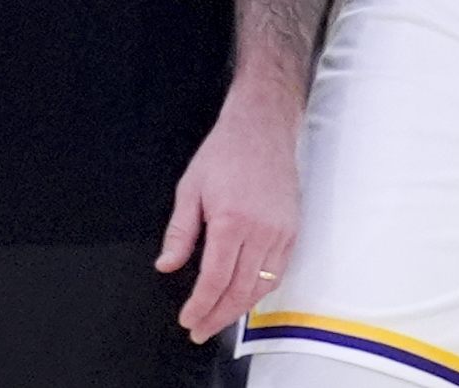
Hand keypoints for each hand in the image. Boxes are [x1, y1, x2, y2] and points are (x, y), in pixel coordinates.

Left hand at [155, 79, 302, 343]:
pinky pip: (278, 273)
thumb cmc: (225, 153)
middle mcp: (260, 231)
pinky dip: (260, 291)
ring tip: (218, 318)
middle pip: (240, 291)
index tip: (188, 319)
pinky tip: (244, 297)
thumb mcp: (190, 188)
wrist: (262, 129)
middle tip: (200, 330)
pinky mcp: (292, 231)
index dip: (201, 305)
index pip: (215, 279)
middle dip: (217, 316)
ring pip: (261, 287)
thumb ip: (180, 233)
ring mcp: (280, 232)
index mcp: (232, 220)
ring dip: (239, 310)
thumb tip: (166, 266)